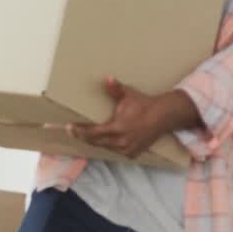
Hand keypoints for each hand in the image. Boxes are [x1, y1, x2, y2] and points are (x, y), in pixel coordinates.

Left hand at [68, 77, 200, 159]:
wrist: (164, 116)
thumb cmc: (144, 104)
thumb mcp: (128, 96)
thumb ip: (116, 89)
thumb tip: (108, 78)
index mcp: (117, 128)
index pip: (92, 133)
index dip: (79, 131)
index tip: (69, 127)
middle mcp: (121, 141)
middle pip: (95, 142)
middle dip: (84, 136)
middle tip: (73, 131)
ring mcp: (127, 149)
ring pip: (105, 147)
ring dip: (96, 142)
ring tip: (86, 135)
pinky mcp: (133, 153)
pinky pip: (116, 151)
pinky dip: (110, 146)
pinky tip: (106, 140)